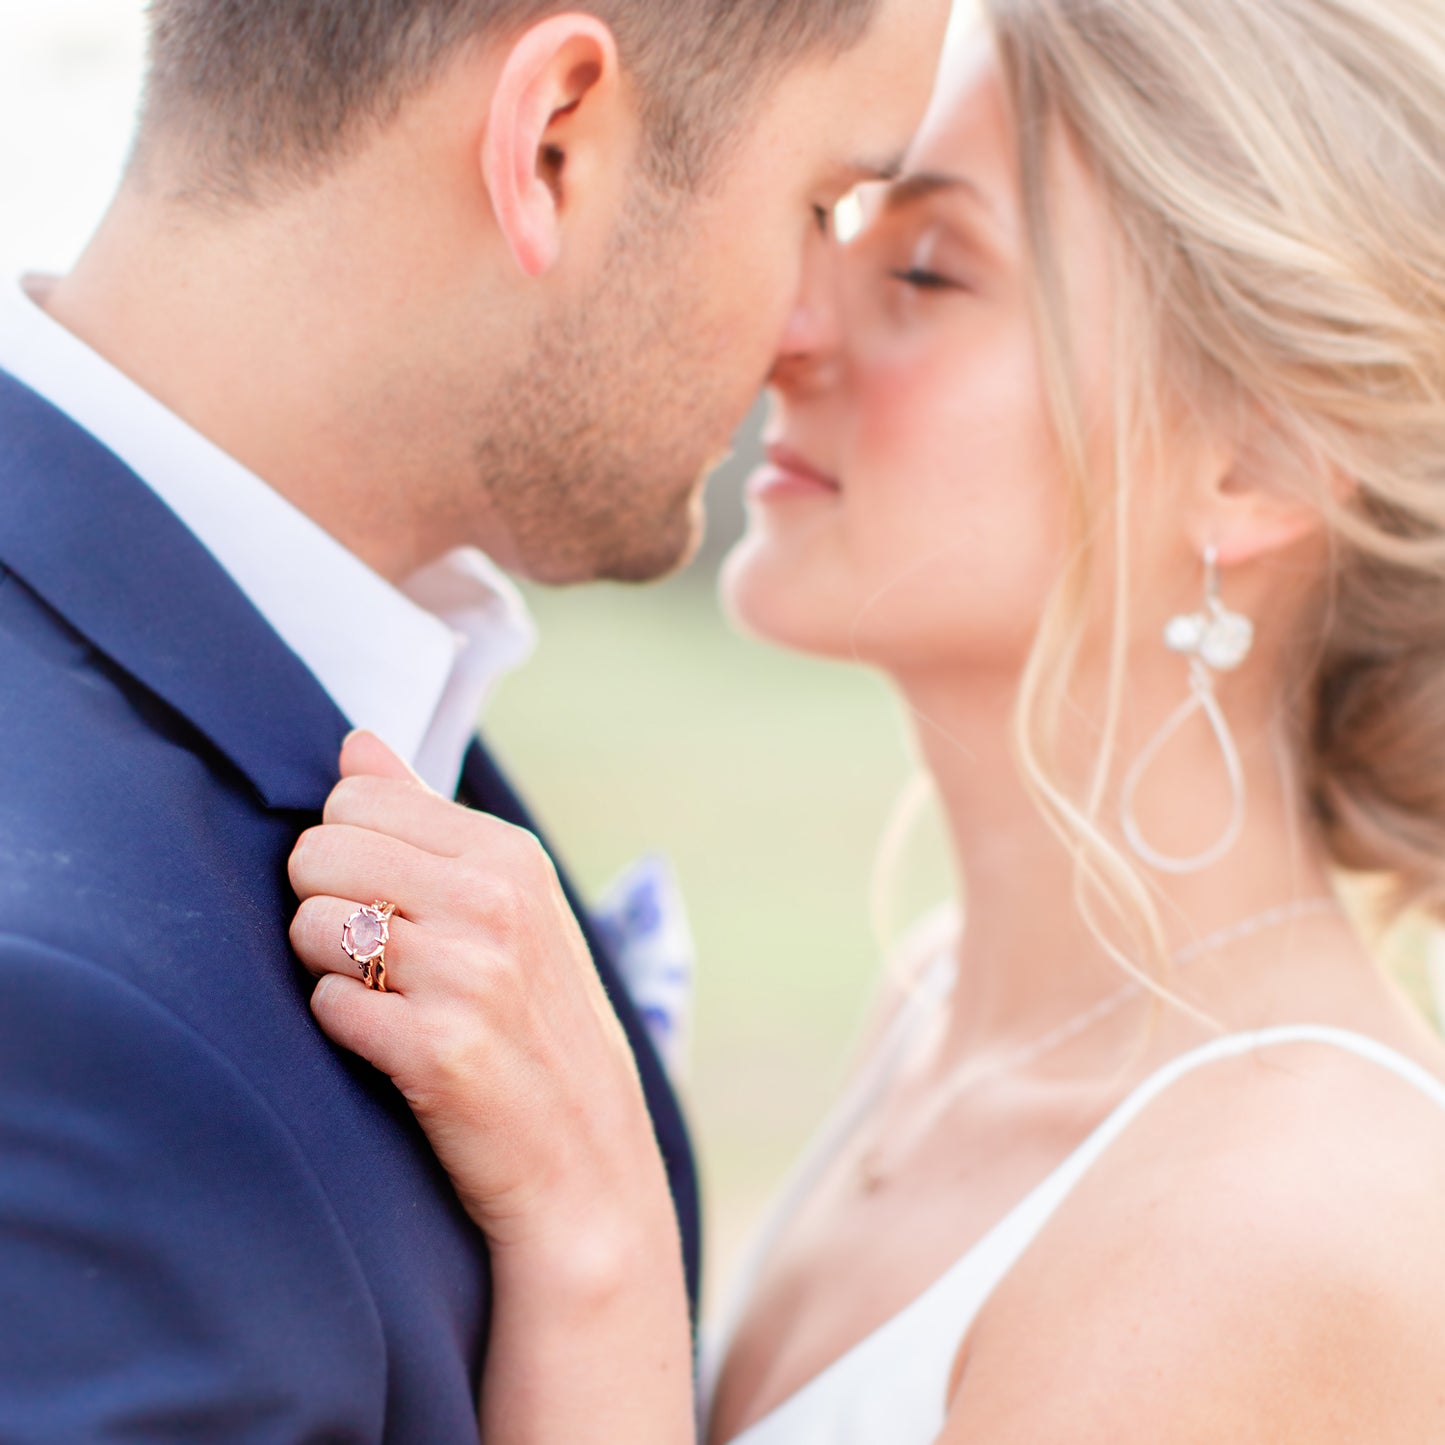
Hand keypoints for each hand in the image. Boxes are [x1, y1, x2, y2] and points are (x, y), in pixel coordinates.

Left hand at [290, 734, 696, 1441]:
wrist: (584, 1165)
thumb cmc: (536, 1024)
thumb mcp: (507, 903)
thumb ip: (423, 817)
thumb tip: (356, 743)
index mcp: (510, 854)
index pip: (356, 798)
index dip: (348, 851)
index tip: (385, 898)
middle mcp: (496, 901)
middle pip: (319, 852)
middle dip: (324, 904)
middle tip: (376, 956)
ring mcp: (471, 975)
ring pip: (311, 927)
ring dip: (329, 970)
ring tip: (387, 1000)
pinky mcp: (439, 1051)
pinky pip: (326, 1005)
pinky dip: (342, 1027)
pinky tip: (390, 1047)